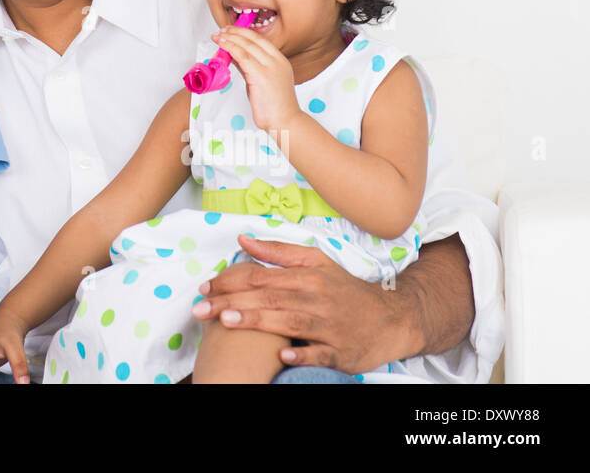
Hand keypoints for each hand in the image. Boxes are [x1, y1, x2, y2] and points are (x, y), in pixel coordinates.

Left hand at [191, 236, 412, 373]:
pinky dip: (302, 354)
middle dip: (231, 302)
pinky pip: (320, 354)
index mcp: (308, 276)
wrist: (392, 319)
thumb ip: (278, 252)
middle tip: (201, 308)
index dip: (230, 281)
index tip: (205, 287)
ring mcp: (330, 326)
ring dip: (257, 322)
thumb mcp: (316, 262)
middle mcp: (318, 299)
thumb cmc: (346, 290)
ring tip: (227, 322)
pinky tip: (281, 355)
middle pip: (269, 298)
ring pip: (289, 322)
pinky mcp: (342, 352)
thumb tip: (242, 240)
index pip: (261, 276)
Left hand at [212, 25, 302, 133]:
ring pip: (246, 45)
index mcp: (281, 61)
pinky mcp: (261, 75)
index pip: (261, 40)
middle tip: (222, 30)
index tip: (232, 30)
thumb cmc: (274, 106)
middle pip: (253, 40)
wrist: (285, 122)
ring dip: (230, 38)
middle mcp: (277, 61)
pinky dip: (230, 48)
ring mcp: (270, 67)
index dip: (245, 33)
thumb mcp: (262, 81)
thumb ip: (250, 67)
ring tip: (217, 36)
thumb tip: (234, 56)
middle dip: (235, 32)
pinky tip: (222, 45)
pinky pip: (242, 56)